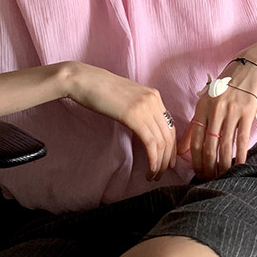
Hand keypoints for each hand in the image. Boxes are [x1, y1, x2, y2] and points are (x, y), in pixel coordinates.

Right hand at [65, 63, 176, 180]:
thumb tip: (144, 128)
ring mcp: (145, 107)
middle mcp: (154, 100)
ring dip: (160, 163)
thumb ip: (139, 110)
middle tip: (161, 173)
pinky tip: (149, 170)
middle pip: (169, 135)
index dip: (172, 147)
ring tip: (153, 175)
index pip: (170, 125)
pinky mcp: (133, 116)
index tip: (168, 161)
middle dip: (168, 158)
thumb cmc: (99, 90)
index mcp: (154, 95)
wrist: (84, 80)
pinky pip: (150, 143)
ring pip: (161, 142)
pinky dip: (153, 160)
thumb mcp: (127, 98)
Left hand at [178, 64, 256, 179]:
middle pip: (209, 146)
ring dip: (223, 165)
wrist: (250, 66)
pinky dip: (241, 155)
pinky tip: (240, 166)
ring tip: (223, 178)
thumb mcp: (207, 101)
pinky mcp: (247, 112)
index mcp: (202, 108)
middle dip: (208, 167)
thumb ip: (196, 125)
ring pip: (225, 145)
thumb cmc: (227, 86)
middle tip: (210, 181)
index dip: (196, 161)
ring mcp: (231, 111)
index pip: (196, 141)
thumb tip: (182, 149)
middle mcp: (215, 110)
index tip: (197, 174)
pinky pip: (242, 139)